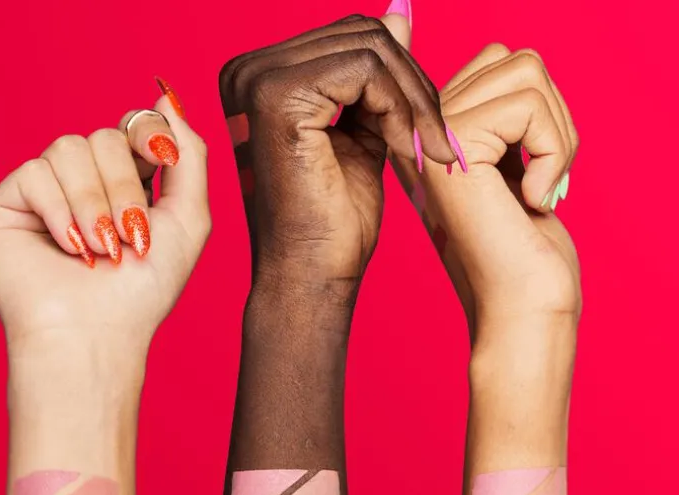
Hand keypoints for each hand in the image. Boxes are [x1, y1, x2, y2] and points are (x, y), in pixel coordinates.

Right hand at [0, 83, 209, 355]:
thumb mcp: (190, 220)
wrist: (97, 334)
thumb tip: (165, 98)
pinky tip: (68, 249)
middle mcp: (84, 185)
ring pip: (68, 147)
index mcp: (126, 186)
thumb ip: (190, 157)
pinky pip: (34, 172)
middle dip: (126, 188)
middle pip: (105, 136)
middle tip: (130, 237)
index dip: (148, 136)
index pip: (132, 128)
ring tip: (100, 250)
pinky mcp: (8, 204)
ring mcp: (45, 193)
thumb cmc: (145, 289)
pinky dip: (60, 212)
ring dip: (95, 203)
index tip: (162, 160)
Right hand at [220, 14, 454, 298]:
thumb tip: (400, 13)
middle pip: (361, 33)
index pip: (350, 37)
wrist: (310, 278)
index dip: (401, 78)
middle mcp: (249, 70)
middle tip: (436, 142)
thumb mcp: (362, 134)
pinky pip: (366, 70)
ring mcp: (257, 80)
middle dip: (413, 88)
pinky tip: (406, 151)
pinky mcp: (277, 97)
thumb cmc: (331, 224)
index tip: (427, 130)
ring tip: (424, 151)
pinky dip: (400, 109)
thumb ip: (375, 79)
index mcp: (261, 78)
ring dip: (413, 102)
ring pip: (370, 47)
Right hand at [392, 44, 580, 332]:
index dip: (538, 110)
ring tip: (541, 187)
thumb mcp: (515, 165)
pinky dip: (555, 149)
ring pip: (524, 71)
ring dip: (557, 132)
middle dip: (554, 116)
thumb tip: (517, 65)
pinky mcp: (451, 148)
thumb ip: (503, 116)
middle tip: (548, 177)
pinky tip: (534, 198)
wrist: (519, 305)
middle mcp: (421, 133)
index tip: (540, 169)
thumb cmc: (524, 252)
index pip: (496, 63)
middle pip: (512, 59)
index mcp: (432, 137)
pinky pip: (528, 104)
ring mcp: (431, 139)